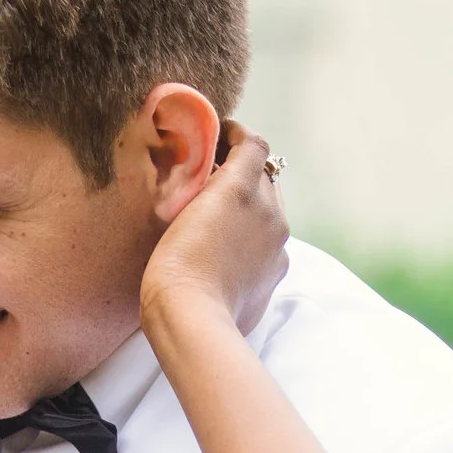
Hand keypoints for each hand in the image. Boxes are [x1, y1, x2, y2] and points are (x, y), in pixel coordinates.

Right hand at [142, 122, 288, 335]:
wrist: (192, 318)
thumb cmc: (174, 263)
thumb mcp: (179, 210)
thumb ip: (202, 184)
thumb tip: (213, 173)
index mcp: (244, 188)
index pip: (254, 145)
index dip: (238, 135)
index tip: (222, 134)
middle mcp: (271, 211)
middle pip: (266, 176)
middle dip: (244, 170)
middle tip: (214, 175)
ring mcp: (278, 245)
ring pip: (271, 210)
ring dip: (252, 204)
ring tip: (221, 215)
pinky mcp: (276, 273)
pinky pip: (270, 243)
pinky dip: (254, 237)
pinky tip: (229, 249)